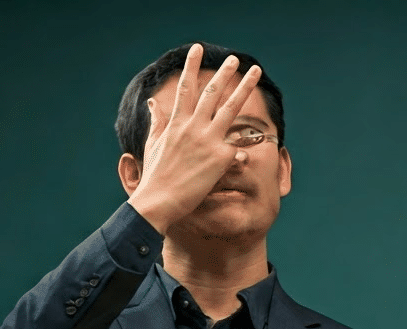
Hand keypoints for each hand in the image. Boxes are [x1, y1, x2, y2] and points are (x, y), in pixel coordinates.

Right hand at [129, 44, 262, 233]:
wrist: (159, 200)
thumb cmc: (156, 175)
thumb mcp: (154, 143)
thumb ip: (157, 120)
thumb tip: (152, 101)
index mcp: (177, 122)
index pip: (186, 88)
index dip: (191, 66)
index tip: (197, 49)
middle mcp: (193, 126)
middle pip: (212, 93)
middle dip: (224, 73)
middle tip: (234, 58)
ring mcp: (208, 140)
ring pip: (231, 108)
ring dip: (244, 87)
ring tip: (254, 71)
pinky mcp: (220, 157)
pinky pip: (237, 147)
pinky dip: (242, 148)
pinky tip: (251, 148)